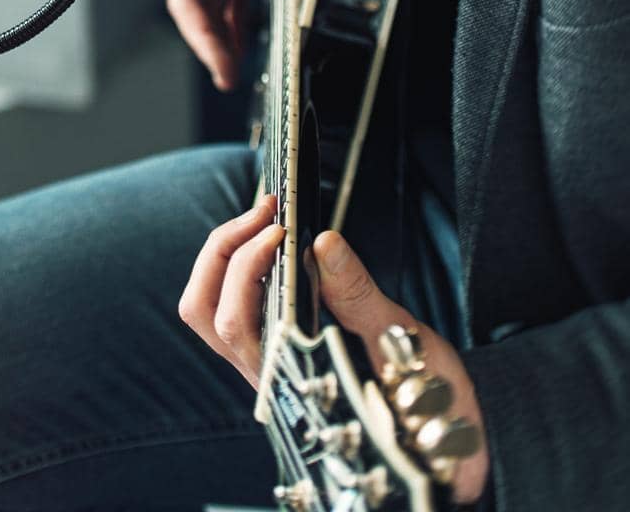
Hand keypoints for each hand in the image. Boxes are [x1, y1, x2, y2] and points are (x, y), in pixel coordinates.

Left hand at [178, 206, 489, 506]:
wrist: (444, 440)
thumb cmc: (427, 401)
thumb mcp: (402, 343)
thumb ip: (358, 296)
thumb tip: (324, 243)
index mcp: (289, 378)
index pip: (234, 318)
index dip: (247, 261)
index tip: (281, 226)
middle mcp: (265, 376)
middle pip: (204, 310)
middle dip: (226, 247)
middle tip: (268, 208)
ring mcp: (263, 366)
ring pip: (206, 311)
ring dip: (222, 256)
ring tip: (262, 218)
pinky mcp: (270, 353)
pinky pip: (227, 308)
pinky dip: (233, 267)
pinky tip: (266, 243)